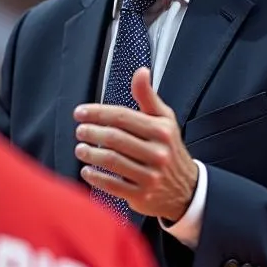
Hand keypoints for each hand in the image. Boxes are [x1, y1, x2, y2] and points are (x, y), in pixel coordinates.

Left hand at [74, 68, 197, 222]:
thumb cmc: (169, 149)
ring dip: (90, 154)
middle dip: (92, 132)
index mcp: (162, 131)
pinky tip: (87, 171)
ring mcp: (150, 176)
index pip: (123, 117)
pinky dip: (96, 177)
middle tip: (79, 131)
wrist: (187, 189)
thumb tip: (141, 71)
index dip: (98, 113)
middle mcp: (158, 153)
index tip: (80, 112)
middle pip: (115, 139)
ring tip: (80, 149)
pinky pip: (113, 185)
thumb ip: (148, 97)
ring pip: (112, 161)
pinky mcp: (142, 195)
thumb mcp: (165, 120)